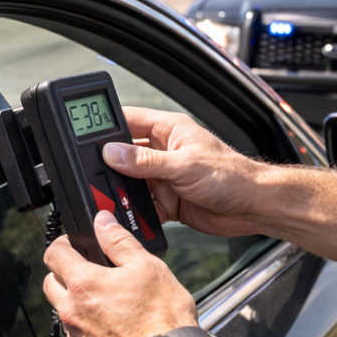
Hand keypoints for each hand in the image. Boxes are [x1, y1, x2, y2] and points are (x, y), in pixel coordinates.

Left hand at [44, 210, 197, 336]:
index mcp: (84, 285)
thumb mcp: (147, 267)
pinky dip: (89, 334)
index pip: (53, 254)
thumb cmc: (163, 319)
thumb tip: (103, 222)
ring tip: (110, 307)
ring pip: (64, 315)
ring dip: (78, 307)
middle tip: (90, 274)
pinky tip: (114, 332)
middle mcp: (72, 314)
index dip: (63, 244)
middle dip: (64, 275)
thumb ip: (119, 241)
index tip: (74, 246)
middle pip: (50, 284)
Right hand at [103, 107, 269, 237]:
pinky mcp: (168, 201)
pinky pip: (143, 206)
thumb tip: (112, 152)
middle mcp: (164, 152)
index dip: (106, 126)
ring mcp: (165, 177)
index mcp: (169, 130)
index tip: (83, 135)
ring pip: (131, 183)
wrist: (253, 207)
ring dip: (122, 192)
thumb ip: (146, 161)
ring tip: (108, 199)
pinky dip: (135, 212)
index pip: (129, 121)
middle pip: (124, 155)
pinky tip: (128, 216)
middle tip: (92, 175)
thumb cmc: (232, 175)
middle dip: (109, 166)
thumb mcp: (184, 165)